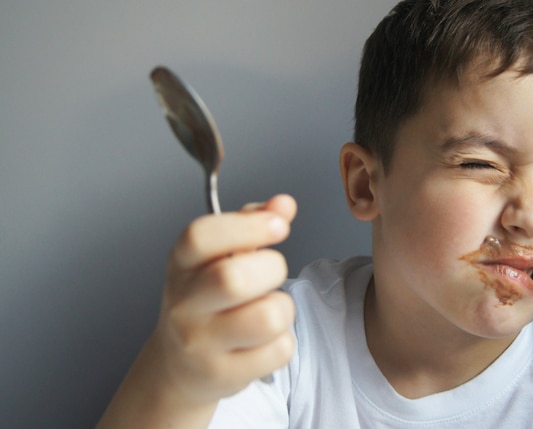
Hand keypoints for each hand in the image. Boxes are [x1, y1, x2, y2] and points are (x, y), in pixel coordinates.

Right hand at [96, 194, 296, 428]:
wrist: (178, 364)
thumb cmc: (206, 301)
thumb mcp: (217, 256)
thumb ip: (251, 224)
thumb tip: (283, 204)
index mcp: (181, 265)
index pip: (200, 237)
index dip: (246, 226)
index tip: (278, 225)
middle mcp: (183, 305)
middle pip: (234, 279)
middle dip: (272, 269)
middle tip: (271, 273)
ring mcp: (199, 344)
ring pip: (267, 319)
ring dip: (283, 309)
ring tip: (268, 310)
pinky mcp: (222, 376)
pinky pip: (278, 351)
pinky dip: (282, 342)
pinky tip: (262, 341)